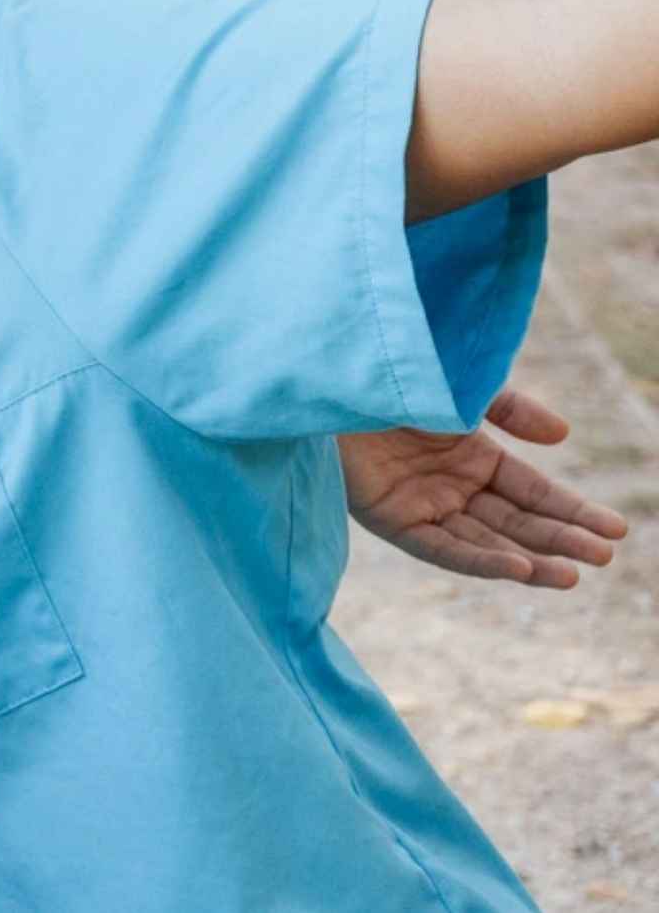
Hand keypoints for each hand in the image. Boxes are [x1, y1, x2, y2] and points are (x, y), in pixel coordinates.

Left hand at [341, 387, 628, 587]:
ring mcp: (422, 505)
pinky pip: (442, 547)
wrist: (333, 376)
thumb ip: (512, 411)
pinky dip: (479, 559)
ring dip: (529, 560)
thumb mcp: (465, 389)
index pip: (534, 493)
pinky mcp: (391, 519)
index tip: (615, 529)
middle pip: (516, 522)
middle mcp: (450, 487)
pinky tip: (518, 567)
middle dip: (560, 540)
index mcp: (471, 458)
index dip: (572, 511)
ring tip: (571, 574)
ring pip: (485, 542)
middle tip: (605, 556)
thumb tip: (562, 437)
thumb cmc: (394, 376)